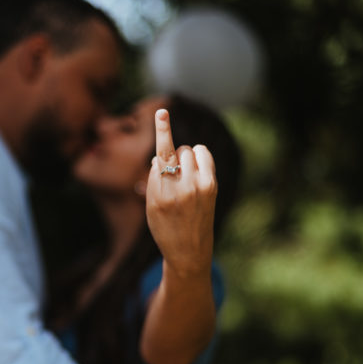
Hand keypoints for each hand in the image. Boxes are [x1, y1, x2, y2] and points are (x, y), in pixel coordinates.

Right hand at [146, 108, 216, 277]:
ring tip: (183, 177)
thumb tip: (162, 154)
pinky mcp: (211, 186)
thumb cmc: (164, 227)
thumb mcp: (150, 206)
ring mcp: (200, 187)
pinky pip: (204, 155)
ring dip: (185, 158)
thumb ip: (153, 178)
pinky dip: (198, 156)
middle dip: (172, 157)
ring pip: (190, 151)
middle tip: (172, 177)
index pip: (161, 157)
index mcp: (161, 195)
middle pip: (177, 150)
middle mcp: (182, 189)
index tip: (162, 112)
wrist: (188, 251)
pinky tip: (195, 171)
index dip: (162, 131)